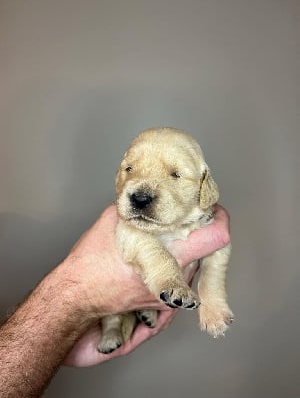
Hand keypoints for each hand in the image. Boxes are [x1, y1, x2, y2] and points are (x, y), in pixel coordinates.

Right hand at [63, 204, 229, 366]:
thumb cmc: (92, 263)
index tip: (212, 209)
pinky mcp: (164, 302)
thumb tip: (151, 195)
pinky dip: (175, 262)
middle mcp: (177, 279)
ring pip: (195, 264)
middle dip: (198, 231)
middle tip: (184, 218)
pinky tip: (157, 255)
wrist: (77, 297)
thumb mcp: (113, 221)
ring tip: (166, 237)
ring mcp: (172, 295)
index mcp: (168, 256)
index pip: (216, 238)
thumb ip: (140, 206)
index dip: (218, 218)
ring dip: (186, 248)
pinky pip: (181, 276)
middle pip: (208, 250)